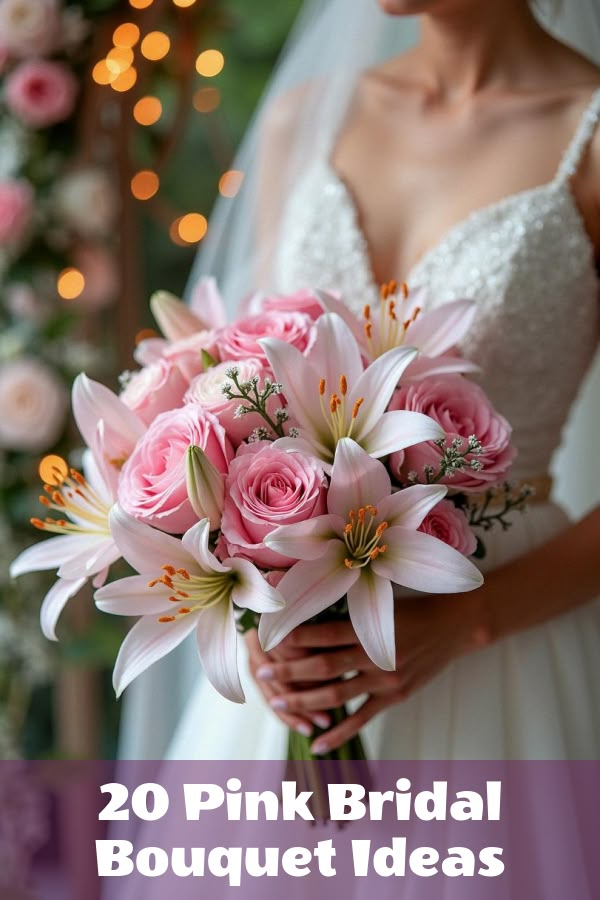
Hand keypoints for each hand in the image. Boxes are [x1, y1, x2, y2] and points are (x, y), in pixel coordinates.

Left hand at [250, 590, 489, 753]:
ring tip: (278, 703)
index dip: (294, 637)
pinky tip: (316, 743)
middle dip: (289, 672)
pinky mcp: (394, 696)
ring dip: (303, 701)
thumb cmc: (413, 609)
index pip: (322, 633)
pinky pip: (360, 719)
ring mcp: (384, 679)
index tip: (269, 638)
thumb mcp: (381, 604)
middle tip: (261, 674)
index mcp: (368, 626)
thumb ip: (350, 613)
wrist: (454, 626)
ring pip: (336, 695)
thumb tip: (308, 613)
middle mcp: (373, 654)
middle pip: (322, 666)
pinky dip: (338, 733)